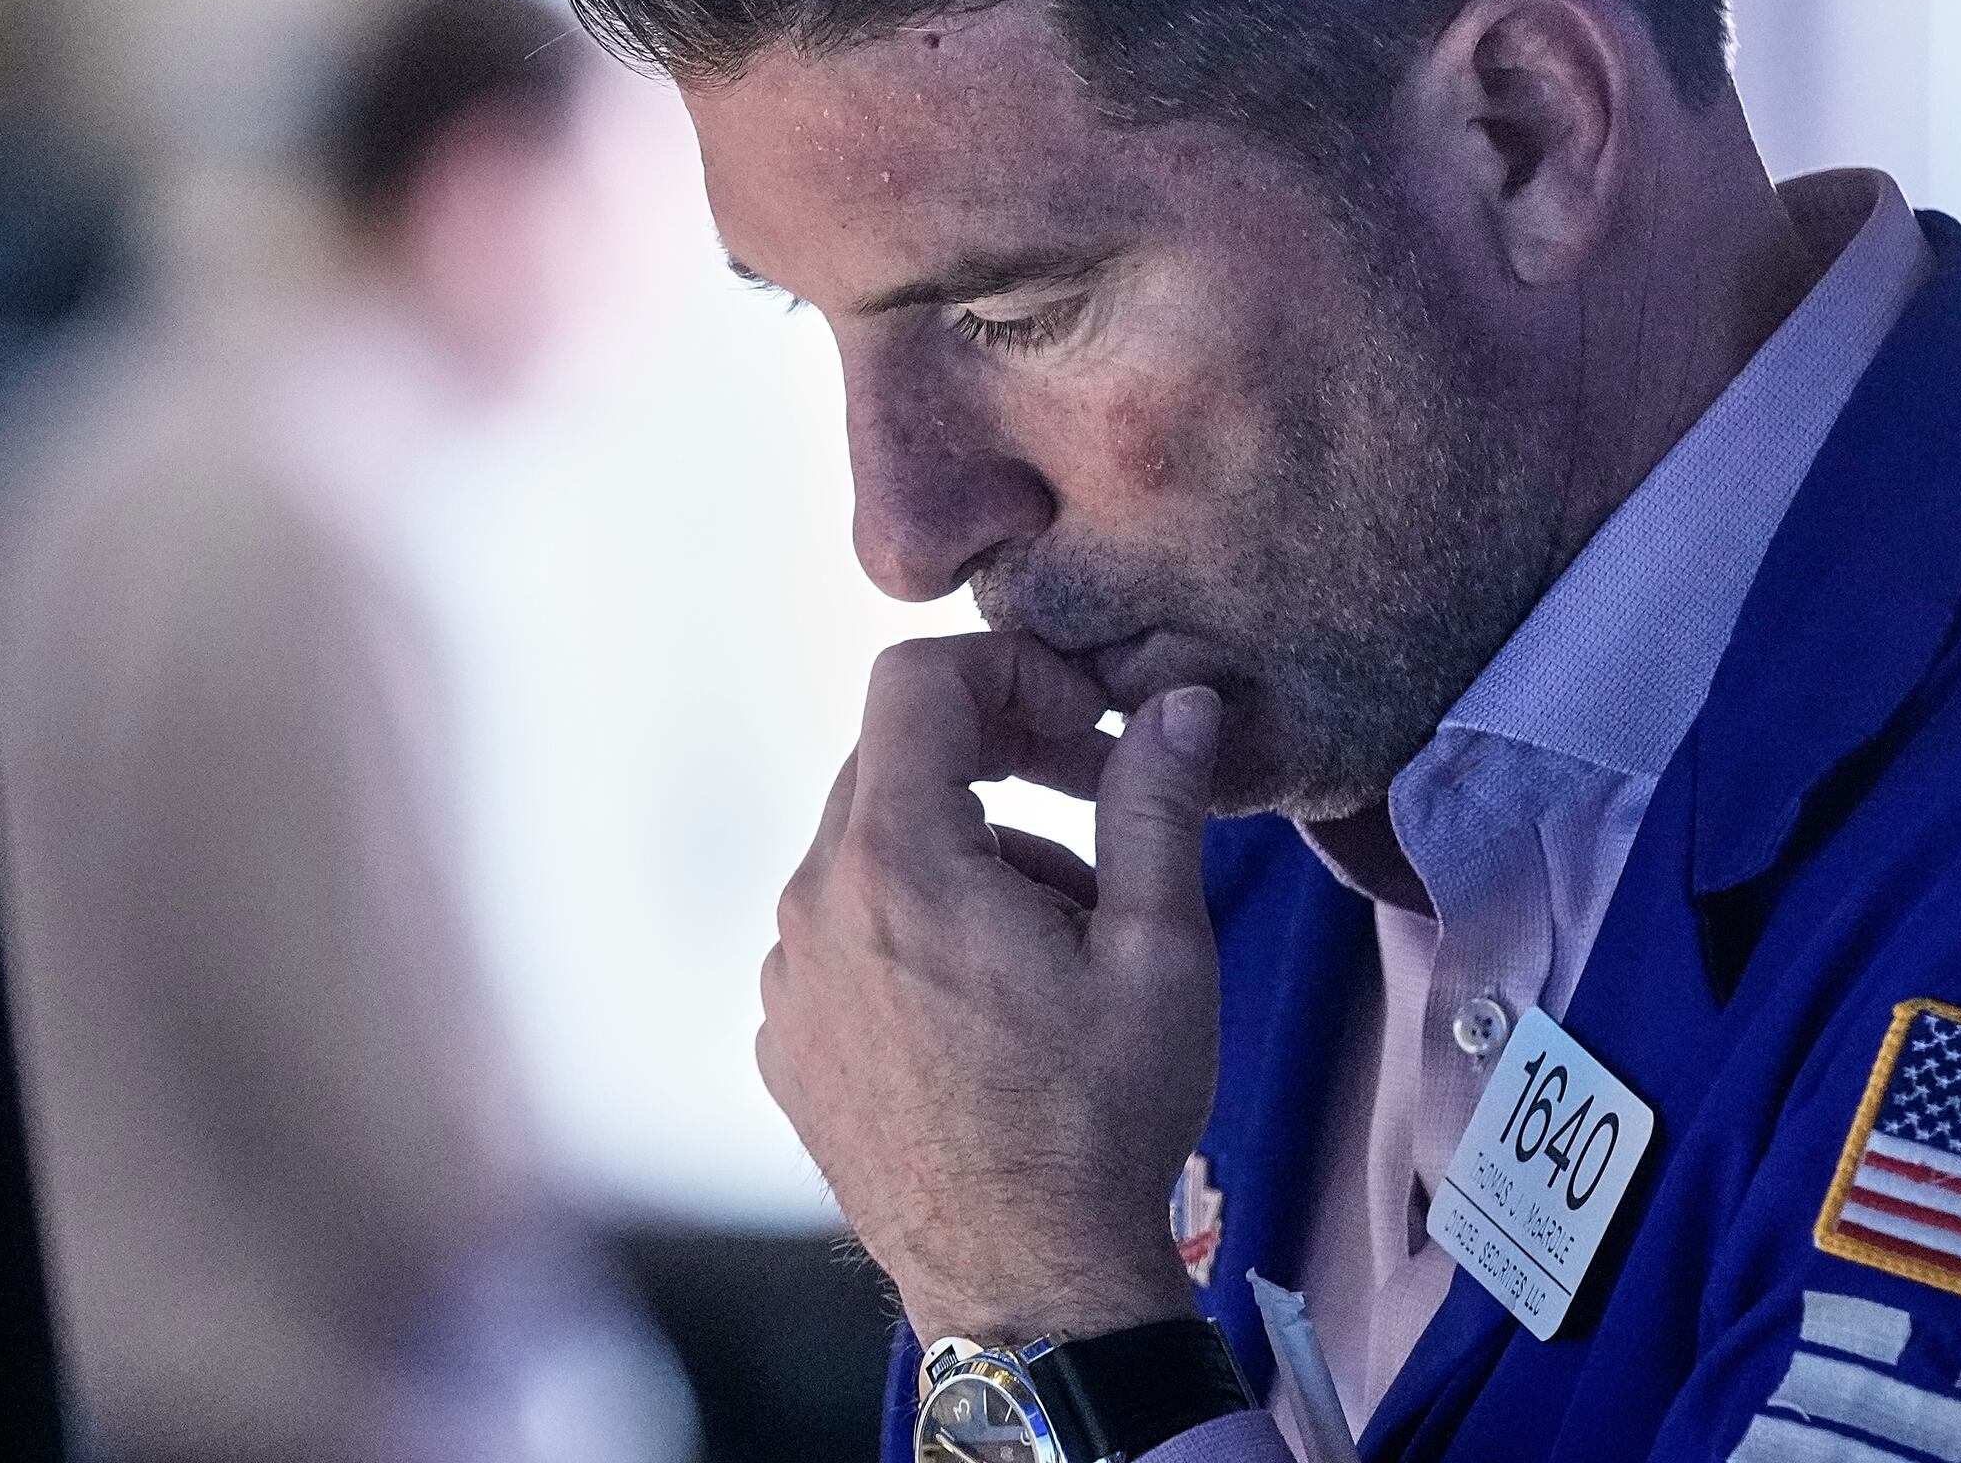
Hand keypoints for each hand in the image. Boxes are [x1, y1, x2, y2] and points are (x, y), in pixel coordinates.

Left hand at [757, 632, 1225, 1345]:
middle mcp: (813, 911)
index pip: (914, 682)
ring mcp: (787, 983)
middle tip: (1093, 807)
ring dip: (964, 855)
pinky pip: (843, 936)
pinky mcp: (786, 1044)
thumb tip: (1174, 705)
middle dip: (995, 760)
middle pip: (892, 763)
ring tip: (1061, 939)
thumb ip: (1155, 804)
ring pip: (870, 853)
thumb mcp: (1158, 952)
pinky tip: (992, 1004)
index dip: (1008, 672)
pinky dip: (914, 931)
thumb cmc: (1100, 1125)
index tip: (1080, 723)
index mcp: (897, 866)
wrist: (1029, 1288)